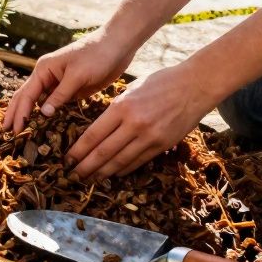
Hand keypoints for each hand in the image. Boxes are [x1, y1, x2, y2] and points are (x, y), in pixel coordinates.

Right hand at [3, 36, 129, 132]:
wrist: (117, 45)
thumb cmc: (96, 55)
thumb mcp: (77, 76)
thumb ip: (60, 95)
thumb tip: (42, 113)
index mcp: (44, 70)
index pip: (26, 95)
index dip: (18, 113)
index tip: (13, 131)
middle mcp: (47, 76)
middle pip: (26, 98)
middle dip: (15, 114)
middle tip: (7, 134)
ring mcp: (59, 83)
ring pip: (39, 102)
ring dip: (29, 115)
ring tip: (20, 133)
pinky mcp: (71, 90)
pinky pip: (55, 104)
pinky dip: (48, 115)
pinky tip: (45, 127)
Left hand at [65, 63, 223, 180]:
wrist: (194, 86)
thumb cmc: (160, 82)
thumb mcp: (131, 90)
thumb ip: (115, 109)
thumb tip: (99, 128)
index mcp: (121, 107)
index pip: (93, 135)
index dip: (78, 150)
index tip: (67, 159)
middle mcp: (134, 124)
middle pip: (103, 152)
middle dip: (86, 166)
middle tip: (73, 175)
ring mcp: (149, 137)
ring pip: (120, 161)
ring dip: (102, 172)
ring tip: (90, 178)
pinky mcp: (162, 145)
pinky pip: (138, 161)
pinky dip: (123, 169)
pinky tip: (113, 173)